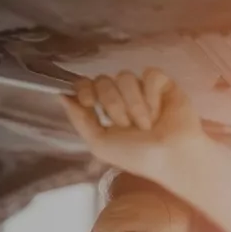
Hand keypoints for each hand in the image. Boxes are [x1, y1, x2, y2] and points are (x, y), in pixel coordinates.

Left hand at [61, 69, 204, 178]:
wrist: (170, 157)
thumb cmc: (135, 156)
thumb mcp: (99, 143)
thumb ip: (79, 119)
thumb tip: (60, 95)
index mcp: (104, 110)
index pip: (86, 85)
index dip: (84, 89)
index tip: (88, 102)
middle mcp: (121, 96)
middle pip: (103, 80)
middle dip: (112, 104)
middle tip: (126, 125)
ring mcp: (141, 88)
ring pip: (125, 77)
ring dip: (133, 105)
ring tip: (146, 124)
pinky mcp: (162, 83)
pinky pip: (149, 75)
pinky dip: (151, 96)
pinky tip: (159, 112)